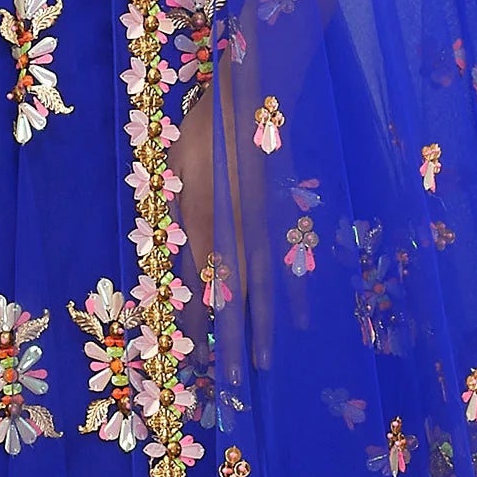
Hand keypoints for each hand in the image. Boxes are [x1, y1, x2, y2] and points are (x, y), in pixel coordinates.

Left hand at [174, 73, 275, 370]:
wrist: (256, 94)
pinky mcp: (285, 218)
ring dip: (262, 327)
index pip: (197, 279)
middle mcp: (238, 228)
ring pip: (264, 287)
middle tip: (230, 382)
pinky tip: (302, 320)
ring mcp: (266, 226)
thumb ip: (176, 213)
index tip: (189, 355)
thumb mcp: (176, 166)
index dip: (194, 318)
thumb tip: (173, 259)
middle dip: (229, 338)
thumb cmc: (205, 128)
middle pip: (233, 294)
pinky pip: (288, 264)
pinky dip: (295, 294)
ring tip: (265, 363)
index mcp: (205, 216)